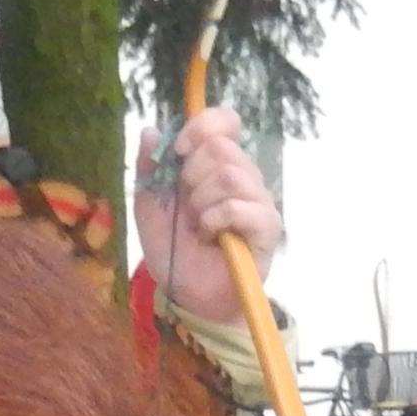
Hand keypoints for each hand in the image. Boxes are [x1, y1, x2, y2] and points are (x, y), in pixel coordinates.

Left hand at [134, 106, 283, 332]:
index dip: (201, 127)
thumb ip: (149, 169)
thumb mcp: (149, 206)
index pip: (225, 121)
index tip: (178, 152)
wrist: (189, 293)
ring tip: (198, 224)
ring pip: (231, 175)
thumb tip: (150, 130)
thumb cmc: (173, 249)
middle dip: (192, 175)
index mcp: (216, 163)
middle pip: (222, 147)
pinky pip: (240, 206)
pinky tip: (209, 235)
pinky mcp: (267, 226)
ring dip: (202, 201)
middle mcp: (243, 175)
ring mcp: (258, 199)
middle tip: (187, 204)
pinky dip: (215, 219)